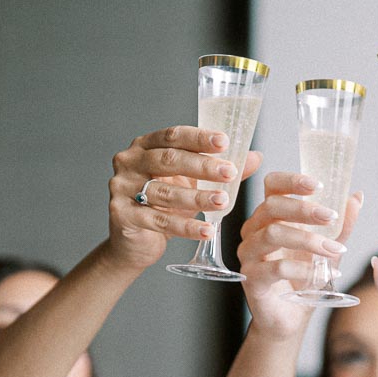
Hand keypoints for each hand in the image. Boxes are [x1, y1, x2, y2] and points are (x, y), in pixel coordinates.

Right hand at [106, 125, 263, 270]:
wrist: (135, 241)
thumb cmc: (164, 206)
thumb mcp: (192, 184)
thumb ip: (220, 170)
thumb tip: (255, 157)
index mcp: (145, 146)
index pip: (173, 135)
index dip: (199, 138)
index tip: (225, 142)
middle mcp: (130, 162)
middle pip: (169, 160)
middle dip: (202, 167)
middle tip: (229, 172)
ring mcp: (122, 188)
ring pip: (165, 192)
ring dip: (197, 198)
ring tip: (222, 202)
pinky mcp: (122, 215)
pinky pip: (159, 221)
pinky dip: (186, 227)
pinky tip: (207, 230)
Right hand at [237, 172, 361, 337]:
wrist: (291, 317)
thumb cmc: (305, 278)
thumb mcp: (328, 248)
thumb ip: (341, 224)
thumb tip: (357, 196)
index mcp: (270, 216)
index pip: (272, 185)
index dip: (292, 180)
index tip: (319, 185)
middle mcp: (254, 230)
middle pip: (271, 206)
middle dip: (304, 209)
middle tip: (331, 216)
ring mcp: (249, 254)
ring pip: (273, 234)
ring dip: (308, 240)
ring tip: (334, 250)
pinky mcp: (252, 279)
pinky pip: (275, 268)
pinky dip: (303, 270)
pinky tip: (323, 275)